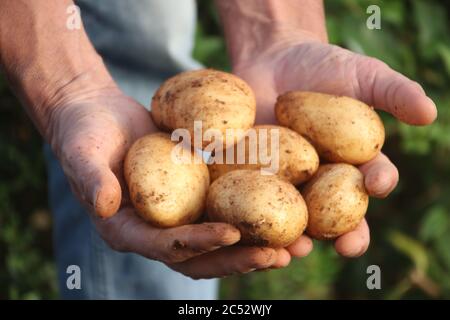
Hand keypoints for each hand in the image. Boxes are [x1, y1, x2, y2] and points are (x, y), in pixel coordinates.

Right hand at [47, 73, 285, 278]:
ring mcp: (175, 216)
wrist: (97, 113)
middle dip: (239, 258)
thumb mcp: (83, 152)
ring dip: (254, 247)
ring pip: (219, 242)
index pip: (167, 247)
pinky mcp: (191, 197)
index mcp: (127, 230)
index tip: (233, 234)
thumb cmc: (83, 131)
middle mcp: (154, 230)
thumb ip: (92, 180)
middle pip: (200, 256)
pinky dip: (251, 216)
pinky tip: (282, 212)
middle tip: (278, 255)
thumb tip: (104, 205)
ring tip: (293, 246)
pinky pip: (223, 211)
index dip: (199, 244)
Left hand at [233, 38, 436, 257]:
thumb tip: (430, 113)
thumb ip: (394, 92)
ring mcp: (287, 179)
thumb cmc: (324, 67)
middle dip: (343, 232)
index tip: (377, 184)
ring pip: (294, 214)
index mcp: (353, 160)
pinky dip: (252, 211)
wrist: (274, 58)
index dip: (378, 184)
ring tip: (295, 249)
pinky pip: (254, 196)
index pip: (372, 178)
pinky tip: (249, 225)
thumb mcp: (362, 74)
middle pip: (336, 212)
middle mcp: (322, 178)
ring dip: (297, 236)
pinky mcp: (254, 174)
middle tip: (347, 246)